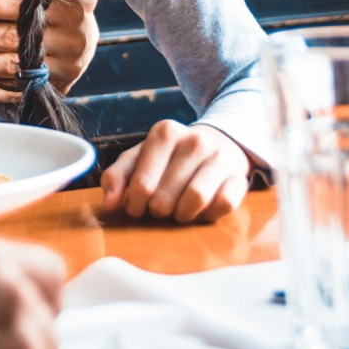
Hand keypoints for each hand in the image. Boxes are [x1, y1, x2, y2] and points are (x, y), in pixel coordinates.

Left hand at [101, 120, 250, 222]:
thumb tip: (109, 204)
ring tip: (179, 210)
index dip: (135, 205)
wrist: (216, 145)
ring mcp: (219, 157)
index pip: (142, 185)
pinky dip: (209, 214)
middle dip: (158, 211)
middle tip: (160, 209)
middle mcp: (194, 140)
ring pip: (195, 200)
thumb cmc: (169, 158)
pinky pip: (223, 204)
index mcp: (164, 132)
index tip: (138, 207)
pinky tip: (202, 209)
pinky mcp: (239, 176)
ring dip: (182, 215)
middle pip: (166, 198)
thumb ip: (117, 177)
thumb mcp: (139, 159)